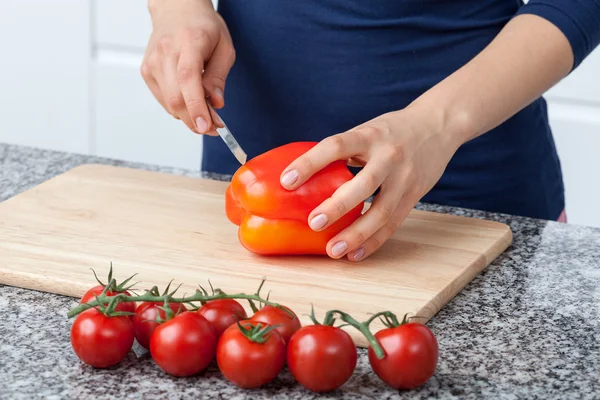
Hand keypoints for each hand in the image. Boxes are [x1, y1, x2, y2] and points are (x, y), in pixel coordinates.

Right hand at [141, 0, 234, 134]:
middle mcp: (165, 53)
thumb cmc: (203, 26)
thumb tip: (216, 103)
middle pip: (176, 98)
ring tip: (206, 114)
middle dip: (196, 120)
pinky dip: (179, 108)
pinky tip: (190, 102)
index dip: (196, 107)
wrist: (177, 9)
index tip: (206, 126)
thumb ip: (218, 77)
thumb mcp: (224, 48)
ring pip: (169, 104)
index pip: (188, 79)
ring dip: (189, 117)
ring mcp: (152, 63)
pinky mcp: (146, 72)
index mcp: (189, 43)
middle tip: (214, 128)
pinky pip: (164, 100)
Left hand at [279, 106, 462, 261]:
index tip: (286, 180)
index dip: (310, 163)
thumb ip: (342, 151)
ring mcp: (405, 178)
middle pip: (364, 184)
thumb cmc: (391, 130)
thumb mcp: (366, 131)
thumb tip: (304, 177)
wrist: (439, 126)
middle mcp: (389, 156)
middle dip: (338, 206)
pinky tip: (355, 254)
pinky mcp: (414, 195)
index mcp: (369, 135)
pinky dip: (374, 241)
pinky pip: (393, 223)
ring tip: (333, 250)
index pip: (336, 146)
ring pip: (382, 212)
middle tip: (314, 223)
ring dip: (357, 234)